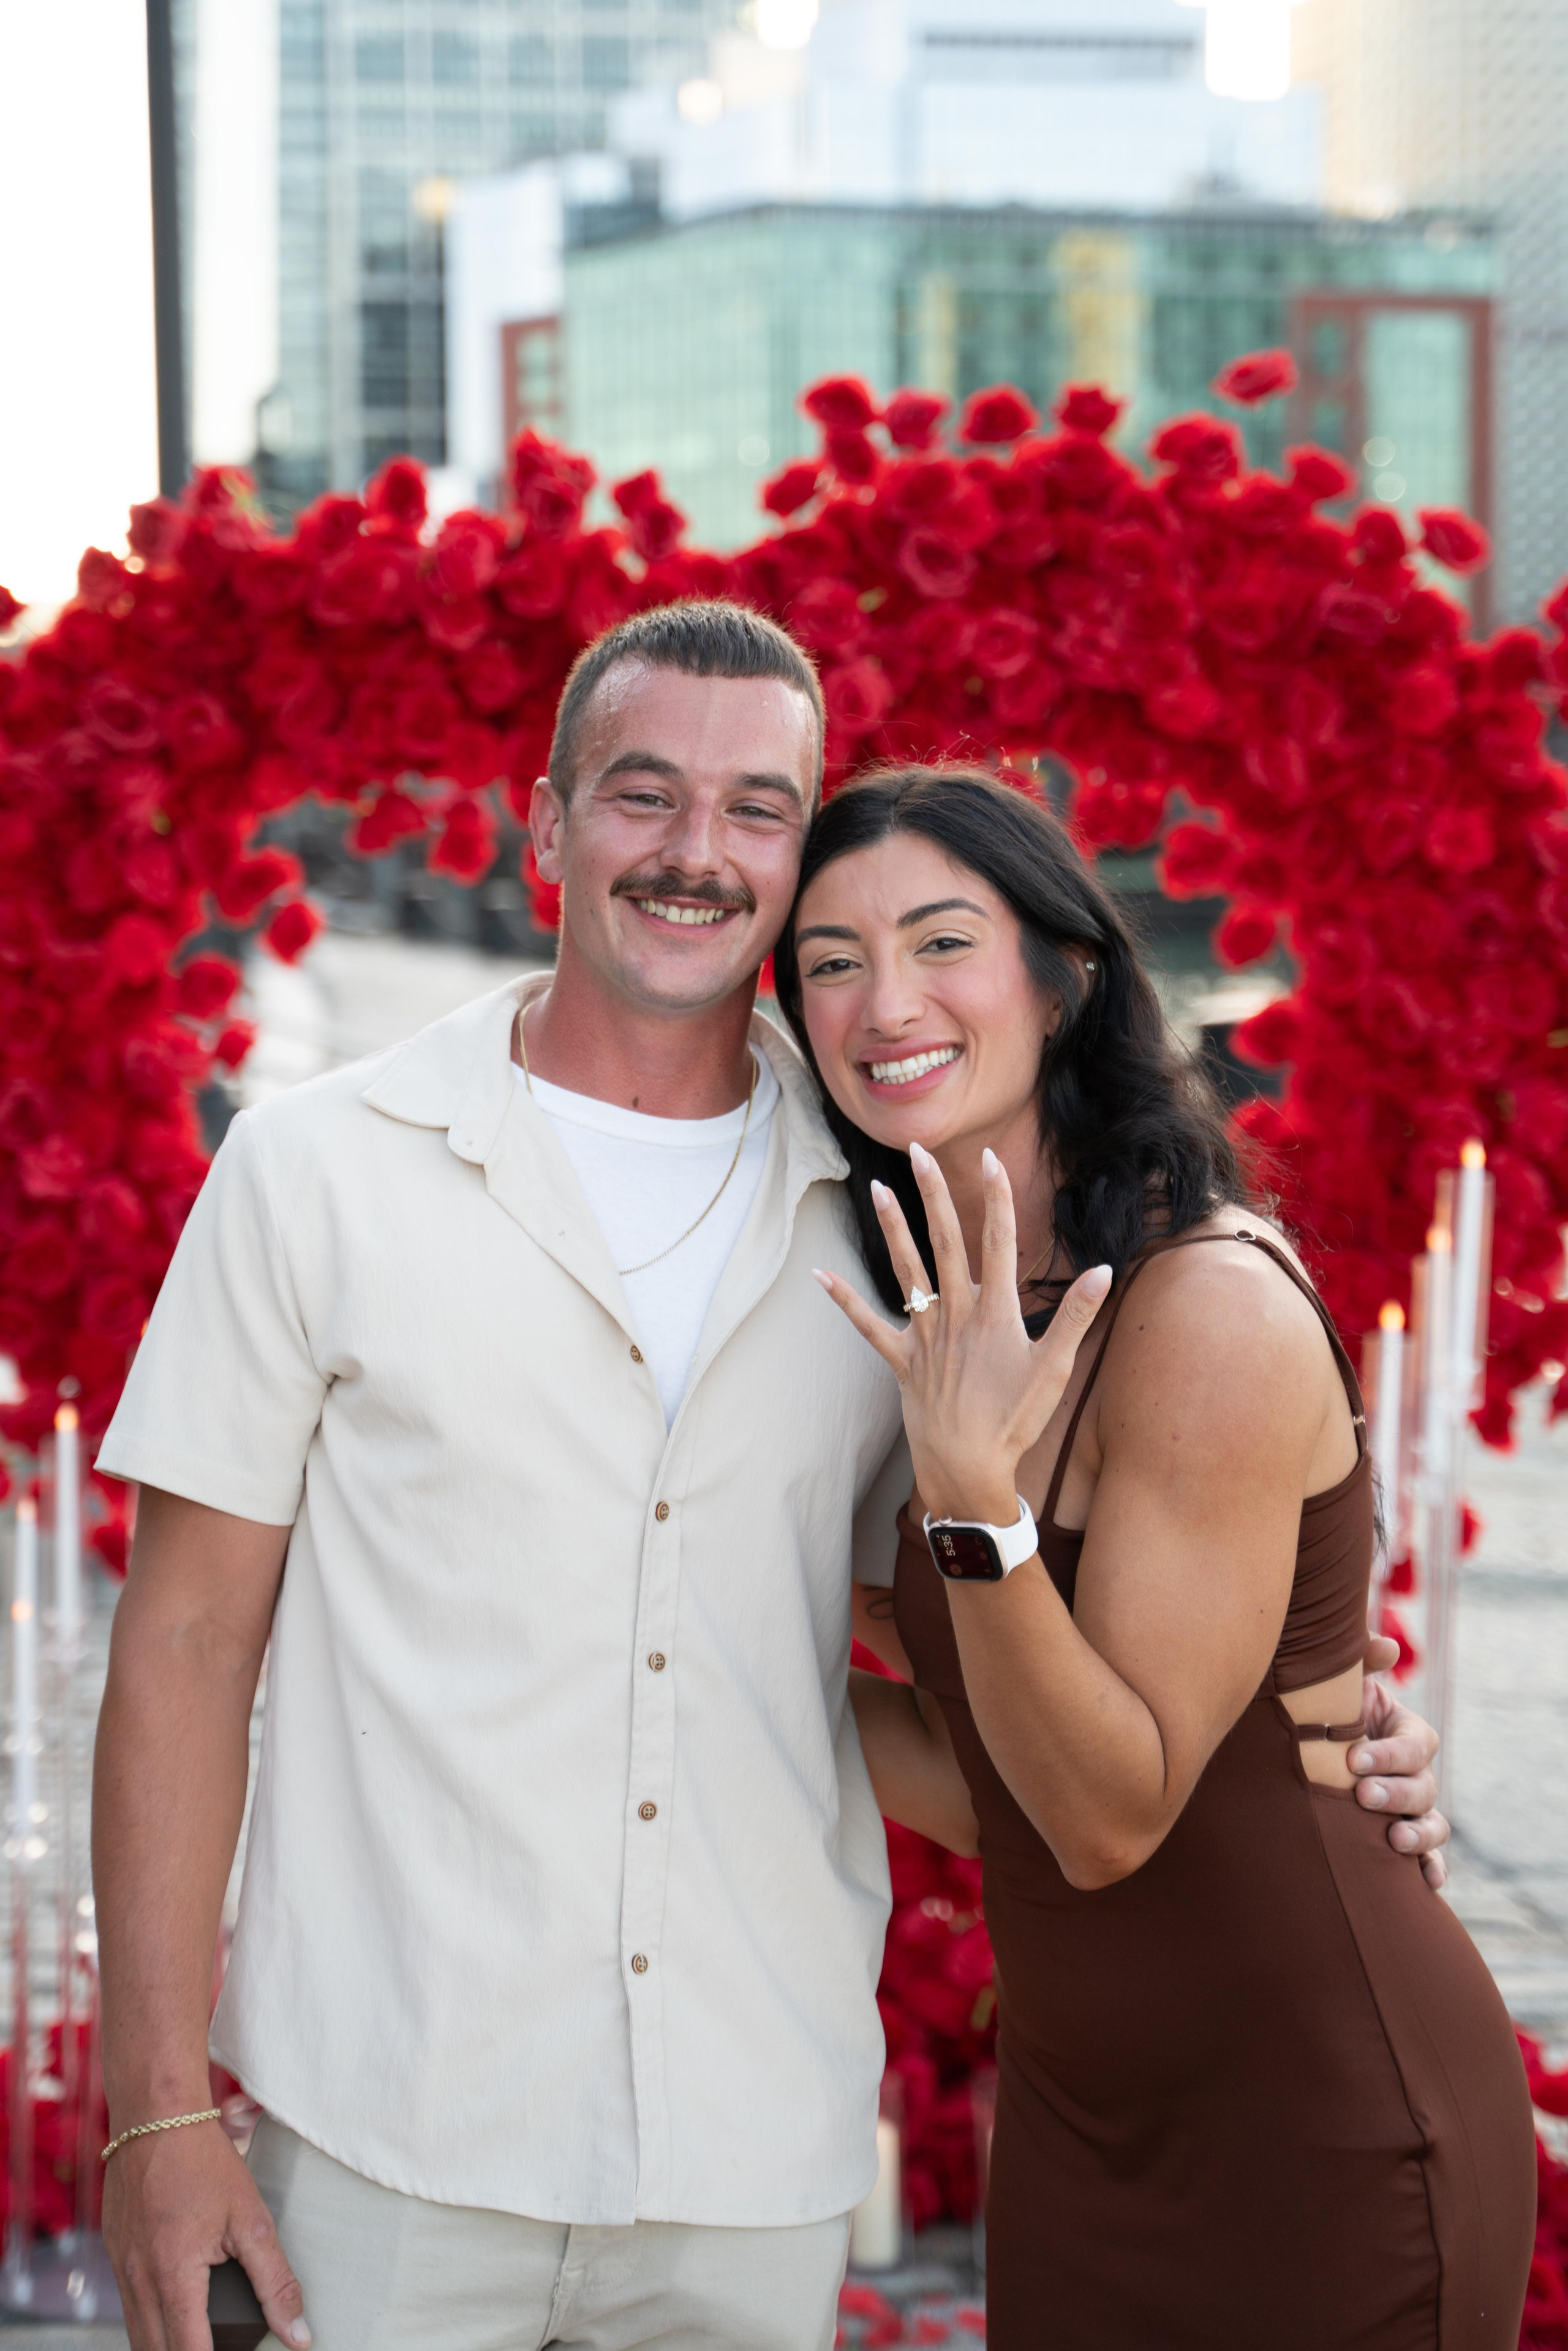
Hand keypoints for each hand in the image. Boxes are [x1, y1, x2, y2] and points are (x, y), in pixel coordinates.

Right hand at [104, 2121, 309, 2350]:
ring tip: (203, 2335)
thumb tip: (298, 2336)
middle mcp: (137, 2280)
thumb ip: (275, 2282)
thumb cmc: (205, 2161)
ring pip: (139, 2335)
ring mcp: (120, 2268)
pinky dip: (151, 2321)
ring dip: (167, 2345)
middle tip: (225, 2345)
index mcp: (172, 2276)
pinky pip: (129, 2307)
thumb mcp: (251, 2220)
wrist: (155, 2115)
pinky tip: (177, 2313)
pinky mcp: (114, 2254)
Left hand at [814, 1143, 1111, 1520]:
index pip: (999, 1241)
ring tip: (880, 1189)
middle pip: (945, 1241)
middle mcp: (957, 1313)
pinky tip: (819, 1274)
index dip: (996, 1197)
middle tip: (918, 1151)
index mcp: (996, 1311)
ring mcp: (925, 1335)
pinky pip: (868, 1324)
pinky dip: (844, 1300)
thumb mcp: (1053, 1368)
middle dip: (933, 1193)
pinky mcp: (901, 1360)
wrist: (969, 1468)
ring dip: (892, 1227)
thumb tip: (1104, 1270)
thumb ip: (1076, 1315)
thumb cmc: (1015, 1421)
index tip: (990, 1158)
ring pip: (906, 1270)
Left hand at [1348, 1664, 1449, 1889]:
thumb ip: (1362, 1661)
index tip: (1354, 1760)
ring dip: (1418, 1835)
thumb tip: (1386, 1645)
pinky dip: (1432, 1869)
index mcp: (1408, 1733)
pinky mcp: (1406, 1838)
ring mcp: (1414, 1809)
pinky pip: (1429, 1858)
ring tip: (1393, 1841)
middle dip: (1396, 1793)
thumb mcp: (1343, 1683)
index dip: (1390, 1754)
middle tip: (1363, 1796)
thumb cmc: (1329, 1710)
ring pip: (1433, 1824)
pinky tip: (1426, 1884)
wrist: (1310, 1746)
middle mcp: (1417, 1773)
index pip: (1414, 1745)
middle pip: (1423, 1787)